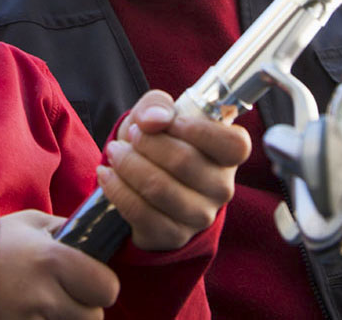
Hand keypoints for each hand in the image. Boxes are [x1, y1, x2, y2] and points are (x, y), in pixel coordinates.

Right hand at [0, 210, 119, 318]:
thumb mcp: (33, 224)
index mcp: (53, 258)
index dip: (102, 284)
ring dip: (68, 319)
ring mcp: (27, 318)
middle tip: (71, 295)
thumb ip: (68, 230)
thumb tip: (100, 236)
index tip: (92, 279)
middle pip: (93, 318)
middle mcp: (43, 293)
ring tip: (51, 304)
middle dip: (87, 308)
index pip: (106, 287)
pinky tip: (36, 312)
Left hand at [99, 90, 250, 250]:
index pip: (234, 145)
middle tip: (131, 134)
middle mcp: (221, 188)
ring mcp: (200, 215)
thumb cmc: (160, 141)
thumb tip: (153, 119)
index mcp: (229, 154)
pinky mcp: (173, 236)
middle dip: (148, 142)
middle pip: (185, 161)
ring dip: (128, 165)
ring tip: (115, 152)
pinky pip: (140, 213)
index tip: (171, 121)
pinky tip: (107, 174)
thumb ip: (158, 105)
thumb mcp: (158, 114)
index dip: (200, 130)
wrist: (142, 181)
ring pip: (159, 188)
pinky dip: (117, 189)